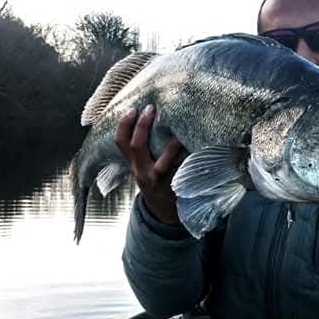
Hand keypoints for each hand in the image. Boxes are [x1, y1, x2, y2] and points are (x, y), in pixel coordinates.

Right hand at [115, 104, 183, 225]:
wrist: (163, 209)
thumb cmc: (154, 179)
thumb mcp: (142, 166)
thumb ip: (143, 148)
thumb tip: (149, 115)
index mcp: (133, 164)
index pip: (120, 142)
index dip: (124, 125)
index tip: (132, 109)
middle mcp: (142, 172)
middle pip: (137, 146)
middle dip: (143, 126)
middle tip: (151, 108)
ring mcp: (158, 181)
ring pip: (162, 162)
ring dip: (172, 145)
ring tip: (180, 129)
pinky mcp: (174, 186)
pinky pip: (182, 172)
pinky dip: (190, 159)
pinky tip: (198, 146)